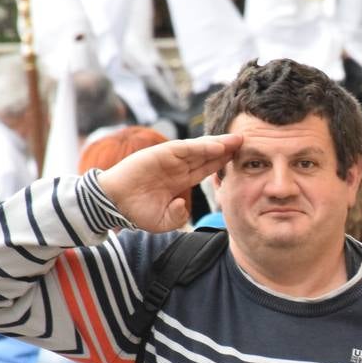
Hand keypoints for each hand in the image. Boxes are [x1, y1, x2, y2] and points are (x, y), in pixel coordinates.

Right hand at [96, 134, 241, 232]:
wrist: (113, 204)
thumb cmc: (135, 211)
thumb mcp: (162, 221)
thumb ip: (177, 216)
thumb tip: (183, 205)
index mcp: (179, 180)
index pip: (206, 169)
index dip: (222, 164)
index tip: (242, 161)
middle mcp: (176, 167)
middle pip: (207, 156)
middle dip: (227, 150)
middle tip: (248, 143)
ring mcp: (169, 159)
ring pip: (199, 149)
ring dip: (219, 144)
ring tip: (238, 141)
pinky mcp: (159, 154)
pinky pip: (184, 148)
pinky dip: (201, 147)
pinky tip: (218, 146)